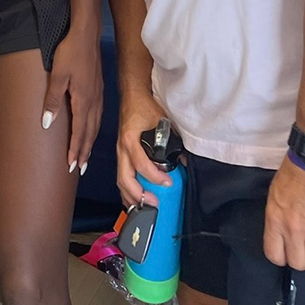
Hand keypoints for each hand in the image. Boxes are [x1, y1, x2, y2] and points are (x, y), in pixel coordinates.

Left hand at [42, 26, 102, 174]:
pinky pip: (98, 116)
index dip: (76, 150)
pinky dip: (94, 129)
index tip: (72, 167)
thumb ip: (52, 100)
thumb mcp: (57, 75)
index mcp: (83, 100)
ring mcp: (99, 95)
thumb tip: (46, 124)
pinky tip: (91, 130)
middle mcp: (94, 101)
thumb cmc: (70, 53)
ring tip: (85, 156)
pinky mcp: (99, 88)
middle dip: (85, 152)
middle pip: (90, 133)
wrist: (86, 34)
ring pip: (96, 126)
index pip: (80, 132)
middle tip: (80, 169)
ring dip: (90, 143)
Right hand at [116, 92, 170, 207]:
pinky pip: (121, 176)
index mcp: (130, 139)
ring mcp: (120, 152)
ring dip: (131, 196)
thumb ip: (172, 139)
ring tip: (144, 208)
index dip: (154, 176)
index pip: (140, 163)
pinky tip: (135, 198)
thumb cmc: (144, 106)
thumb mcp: (162, 121)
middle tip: (154, 203)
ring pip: (120, 180)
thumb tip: (184, 160)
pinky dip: (127, 190)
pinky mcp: (121, 154)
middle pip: (124, 178)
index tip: (168, 182)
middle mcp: (122, 148)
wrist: (132, 96)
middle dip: (138, 194)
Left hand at [263, 156, 304, 268]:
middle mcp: (293, 230)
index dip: (282, 257)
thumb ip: (278, 220)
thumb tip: (284, 237)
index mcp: (275, 220)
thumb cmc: (293, 175)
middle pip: (298, 264)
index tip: (287, 253)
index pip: (274, 255)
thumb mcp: (275, 198)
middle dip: (301, 259)